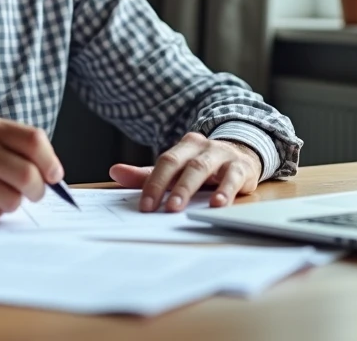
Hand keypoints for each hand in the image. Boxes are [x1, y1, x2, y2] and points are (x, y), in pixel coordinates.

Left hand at [109, 132, 262, 212]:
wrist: (242, 153)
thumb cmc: (203, 167)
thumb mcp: (177, 169)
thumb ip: (147, 174)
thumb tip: (114, 172)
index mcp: (183, 147)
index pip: (165, 162)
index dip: (153, 183)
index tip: (145, 207)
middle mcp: (201, 147)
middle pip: (181, 164)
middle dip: (168, 187)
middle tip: (160, 209)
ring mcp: (221, 155)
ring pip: (202, 168)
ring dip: (189, 188)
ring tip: (178, 207)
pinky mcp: (241, 167)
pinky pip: (232, 177)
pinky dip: (225, 191)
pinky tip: (217, 205)